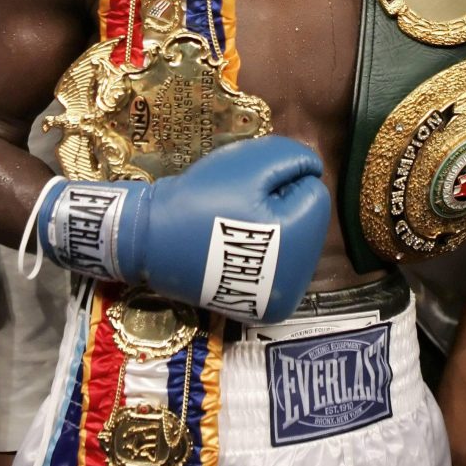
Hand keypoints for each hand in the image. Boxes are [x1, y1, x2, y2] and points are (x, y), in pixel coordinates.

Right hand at [40, 135, 330, 322]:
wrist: (150, 240)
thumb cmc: (201, 198)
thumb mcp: (250, 163)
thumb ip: (294, 157)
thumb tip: (315, 168)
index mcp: (300, 241)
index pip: (315, 191)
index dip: (282, 180)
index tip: (247, 188)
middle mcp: (299, 280)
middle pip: (308, 220)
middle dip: (281, 204)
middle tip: (238, 206)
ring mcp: (280, 300)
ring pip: (295, 242)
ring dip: (273, 227)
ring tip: (233, 227)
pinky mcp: (261, 308)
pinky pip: (278, 266)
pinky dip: (262, 252)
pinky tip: (233, 248)